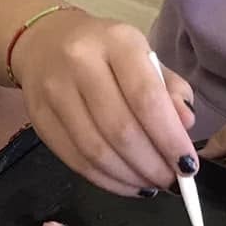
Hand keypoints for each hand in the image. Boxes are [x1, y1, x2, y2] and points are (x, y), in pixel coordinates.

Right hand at [9, 9, 196, 196]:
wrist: (45, 40)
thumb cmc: (105, 52)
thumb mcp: (144, 57)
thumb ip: (169, 89)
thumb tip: (185, 125)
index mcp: (117, 42)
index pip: (146, 98)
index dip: (169, 139)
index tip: (187, 166)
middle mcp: (80, 62)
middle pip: (120, 130)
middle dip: (151, 165)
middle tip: (171, 181)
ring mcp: (54, 90)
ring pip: (95, 150)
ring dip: (129, 177)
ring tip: (150, 184)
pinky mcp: (37, 117)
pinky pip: (74, 160)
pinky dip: (105, 180)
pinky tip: (125, 183)